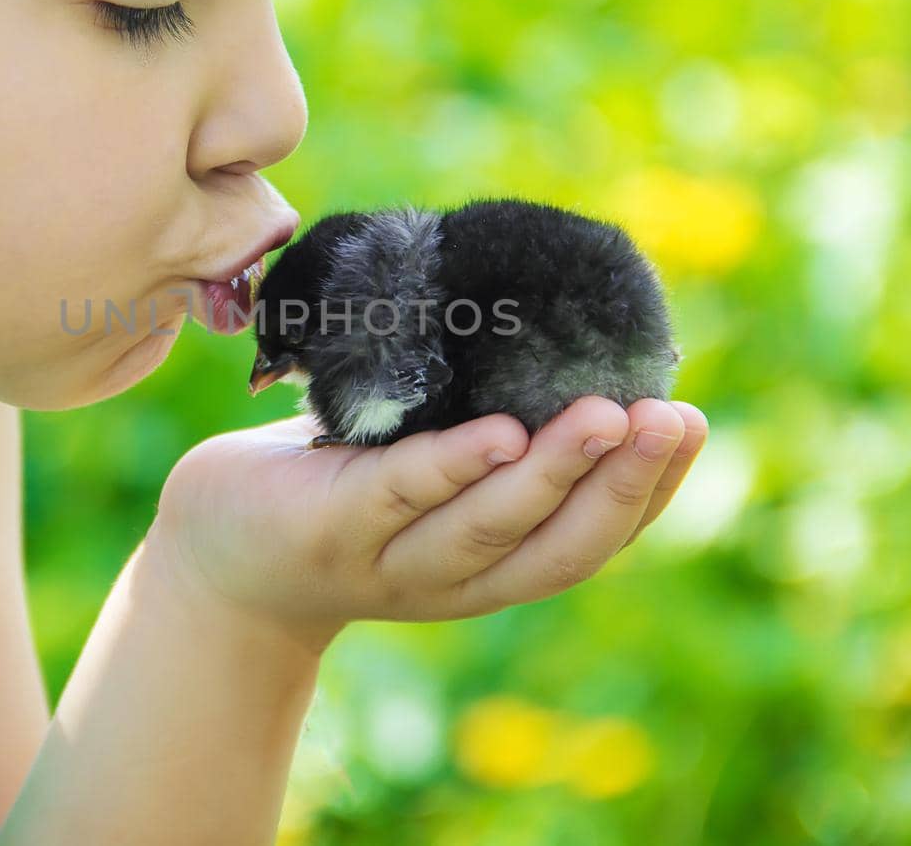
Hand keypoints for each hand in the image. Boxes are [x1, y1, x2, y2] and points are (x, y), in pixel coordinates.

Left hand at [146, 396, 708, 654]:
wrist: (217, 551)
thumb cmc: (331, 489)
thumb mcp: (418, 465)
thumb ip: (479, 424)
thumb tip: (551, 332)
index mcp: (490, 565)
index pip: (588, 539)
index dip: (648, 492)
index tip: (692, 426)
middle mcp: (453, 579)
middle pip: (558, 544)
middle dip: (624, 483)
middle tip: (675, 419)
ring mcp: (389, 560)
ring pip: (489, 527)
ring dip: (557, 473)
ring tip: (610, 417)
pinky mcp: (328, 528)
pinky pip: (400, 495)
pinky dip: (454, 467)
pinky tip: (500, 434)